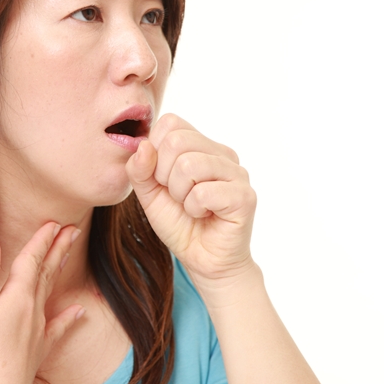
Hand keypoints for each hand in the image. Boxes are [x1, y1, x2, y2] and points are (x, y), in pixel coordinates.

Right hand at [0, 222, 84, 383]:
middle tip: (73, 228)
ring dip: (58, 270)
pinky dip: (68, 318)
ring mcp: (37, 330)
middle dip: (57, 248)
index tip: (53, 221)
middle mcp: (32, 310)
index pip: (31, 260)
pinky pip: (57, 328)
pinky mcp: (36, 349)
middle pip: (46, 272)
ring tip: (69, 253)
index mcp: (17, 297)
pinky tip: (80, 312)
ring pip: (50, 292)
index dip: (41, 239)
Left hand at [125, 114, 257, 283]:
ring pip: (189, 164)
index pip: (170, 123)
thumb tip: (143, 145)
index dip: (155, 153)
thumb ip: (139, 169)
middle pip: (176, 141)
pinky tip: (205, 215)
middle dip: (164, 176)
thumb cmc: (179, 223)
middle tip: (178, 196)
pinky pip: (203, 192)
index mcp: (201, 145)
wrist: (204, 260)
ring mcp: (237, 173)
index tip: (163, 179)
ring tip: (191, 206)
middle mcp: (222, 153)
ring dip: (179, 194)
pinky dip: (194, 209)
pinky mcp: (244, 196)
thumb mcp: (149, 193)